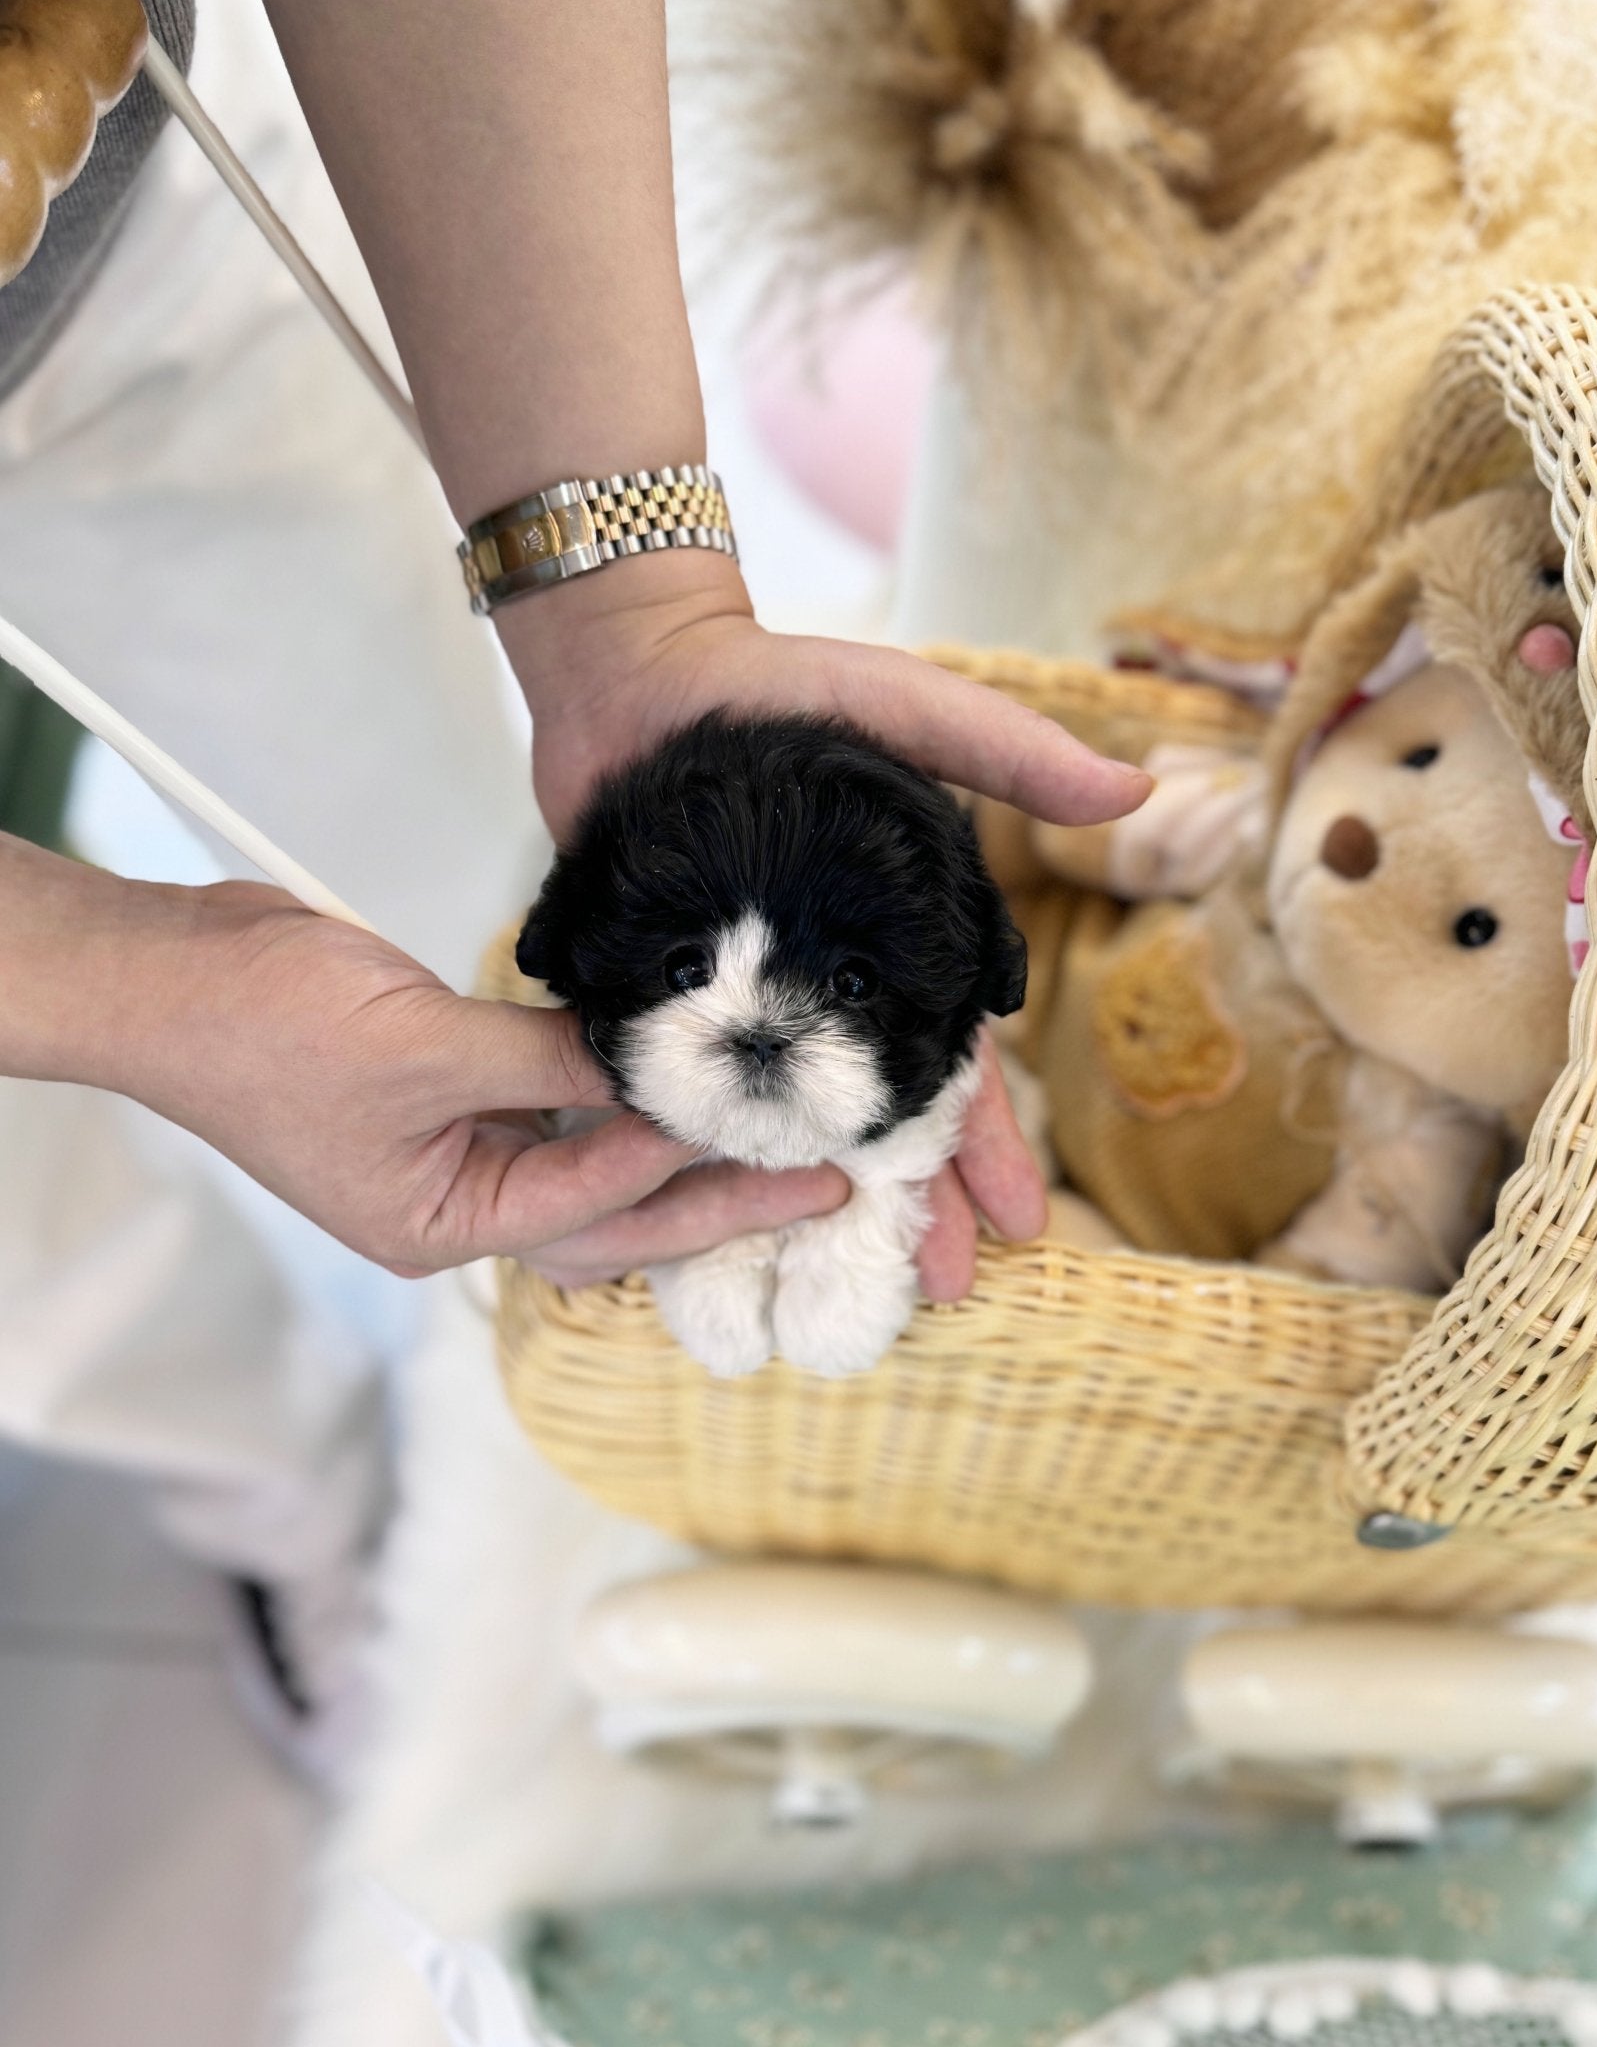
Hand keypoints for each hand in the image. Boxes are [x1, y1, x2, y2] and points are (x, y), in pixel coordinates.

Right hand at [105, 878, 847, 1279]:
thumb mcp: (428, 1045)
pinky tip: (676, 1078)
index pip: (590, 1210)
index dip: (678, 1167)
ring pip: (591, 1171)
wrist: (174, 973)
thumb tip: (656, 1063)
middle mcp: (454, 1205)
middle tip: (819, 1182)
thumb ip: (552, 1061)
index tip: (763, 1133)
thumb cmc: (269, 1028)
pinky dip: (614, 1099)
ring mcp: (452, 1154)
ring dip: (673, 1153)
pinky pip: (555, 1113)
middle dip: (712, 1199)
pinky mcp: (452, 1097)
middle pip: (610, 1219)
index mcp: (438, 1224)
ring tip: (775, 1139)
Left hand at [501, 555, 1078, 1295]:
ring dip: (822, 1204)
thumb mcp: (910, 710)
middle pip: (880, 1119)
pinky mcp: (666, 997)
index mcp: (895, 945)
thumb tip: (1139, 785)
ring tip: (846, 1284)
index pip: (953, 1065)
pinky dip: (709, 1153)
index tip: (1021, 1223)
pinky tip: (720, 1218)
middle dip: (920, 1204)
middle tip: (952, 1291)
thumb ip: (1010, 754)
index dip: (985, 1144)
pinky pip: (694, 1091)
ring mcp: (745, 999)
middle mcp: (826, 986)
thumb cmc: (787, 687)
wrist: (641, 671)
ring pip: (792, 1125)